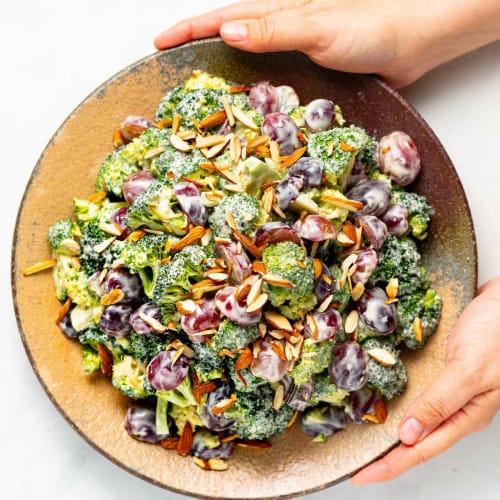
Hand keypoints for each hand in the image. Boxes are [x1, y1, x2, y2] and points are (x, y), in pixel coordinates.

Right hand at [154, 0, 499, 87]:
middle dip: (195, 52)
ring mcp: (292, 53)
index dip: (187, 31)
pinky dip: (252, 94)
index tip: (158, 45)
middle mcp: (279, 32)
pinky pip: (270, 82)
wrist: (410, 43)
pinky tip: (246, 109)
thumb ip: (273, 30)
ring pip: (245, 63)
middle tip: (170, 75)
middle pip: (226, 39)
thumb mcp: (316, 27)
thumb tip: (227, 34)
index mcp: (275, 14)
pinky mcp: (308, 74)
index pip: (219, 19)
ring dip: (220, 76)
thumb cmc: (370, 28)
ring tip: (199, 98)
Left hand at [352, 277, 499, 484]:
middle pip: (419, 441)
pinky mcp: (448, 373)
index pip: (422, 449)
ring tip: (372, 446)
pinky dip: (405, 408)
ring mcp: (454, 391)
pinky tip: (393, 407)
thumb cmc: (496, 333)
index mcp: (466, 414)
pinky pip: (422, 399)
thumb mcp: (468, 370)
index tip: (364, 477)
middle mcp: (459, 407)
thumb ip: (440, 402)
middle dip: (389, 457)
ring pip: (421, 422)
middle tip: (361, 468)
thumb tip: (408, 434)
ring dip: (396, 436)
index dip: (392, 465)